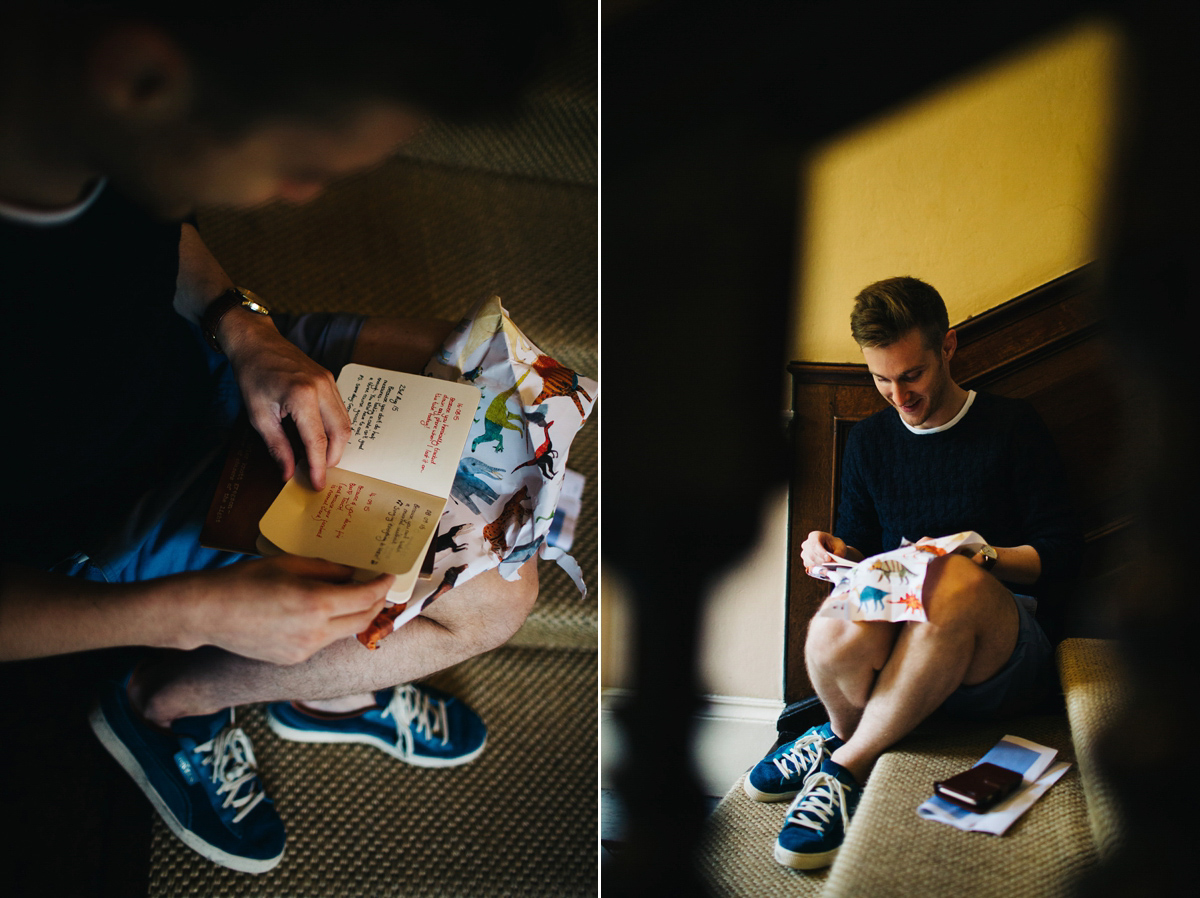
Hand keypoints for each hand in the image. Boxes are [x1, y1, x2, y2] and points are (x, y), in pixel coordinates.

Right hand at [177, 555, 392, 664]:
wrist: (209, 613)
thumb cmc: (246, 581)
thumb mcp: (290, 564)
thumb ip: (328, 569)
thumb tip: (354, 573)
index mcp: (317, 603)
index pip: (366, 597)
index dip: (382, 586)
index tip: (389, 576)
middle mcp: (316, 632)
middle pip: (363, 620)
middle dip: (377, 603)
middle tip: (380, 588)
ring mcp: (305, 650)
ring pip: (344, 633)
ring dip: (354, 616)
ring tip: (353, 598)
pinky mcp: (294, 659)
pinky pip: (323, 642)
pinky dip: (330, 627)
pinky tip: (319, 613)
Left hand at [220, 311, 352, 489]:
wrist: (257, 342)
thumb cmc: (252, 375)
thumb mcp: (258, 415)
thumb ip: (277, 446)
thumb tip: (289, 473)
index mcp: (301, 397)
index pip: (317, 441)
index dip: (319, 467)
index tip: (317, 485)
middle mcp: (322, 388)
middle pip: (340, 433)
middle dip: (333, 457)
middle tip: (319, 472)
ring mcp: (329, 382)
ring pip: (345, 422)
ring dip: (336, 444)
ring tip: (320, 457)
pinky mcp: (330, 380)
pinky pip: (340, 410)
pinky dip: (335, 429)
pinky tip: (321, 437)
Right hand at [801, 530, 849, 572]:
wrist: (832, 550)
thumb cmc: (836, 546)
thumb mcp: (840, 546)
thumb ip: (839, 553)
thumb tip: (834, 561)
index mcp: (815, 536)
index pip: (815, 544)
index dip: (821, 552)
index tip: (829, 559)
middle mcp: (807, 544)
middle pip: (811, 554)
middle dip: (821, 561)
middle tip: (830, 567)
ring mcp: (804, 553)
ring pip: (809, 562)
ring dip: (819, 567)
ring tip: (829, 569)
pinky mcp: (806, 561)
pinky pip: (809, 567)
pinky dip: (817, 570)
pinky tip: (825, 570)